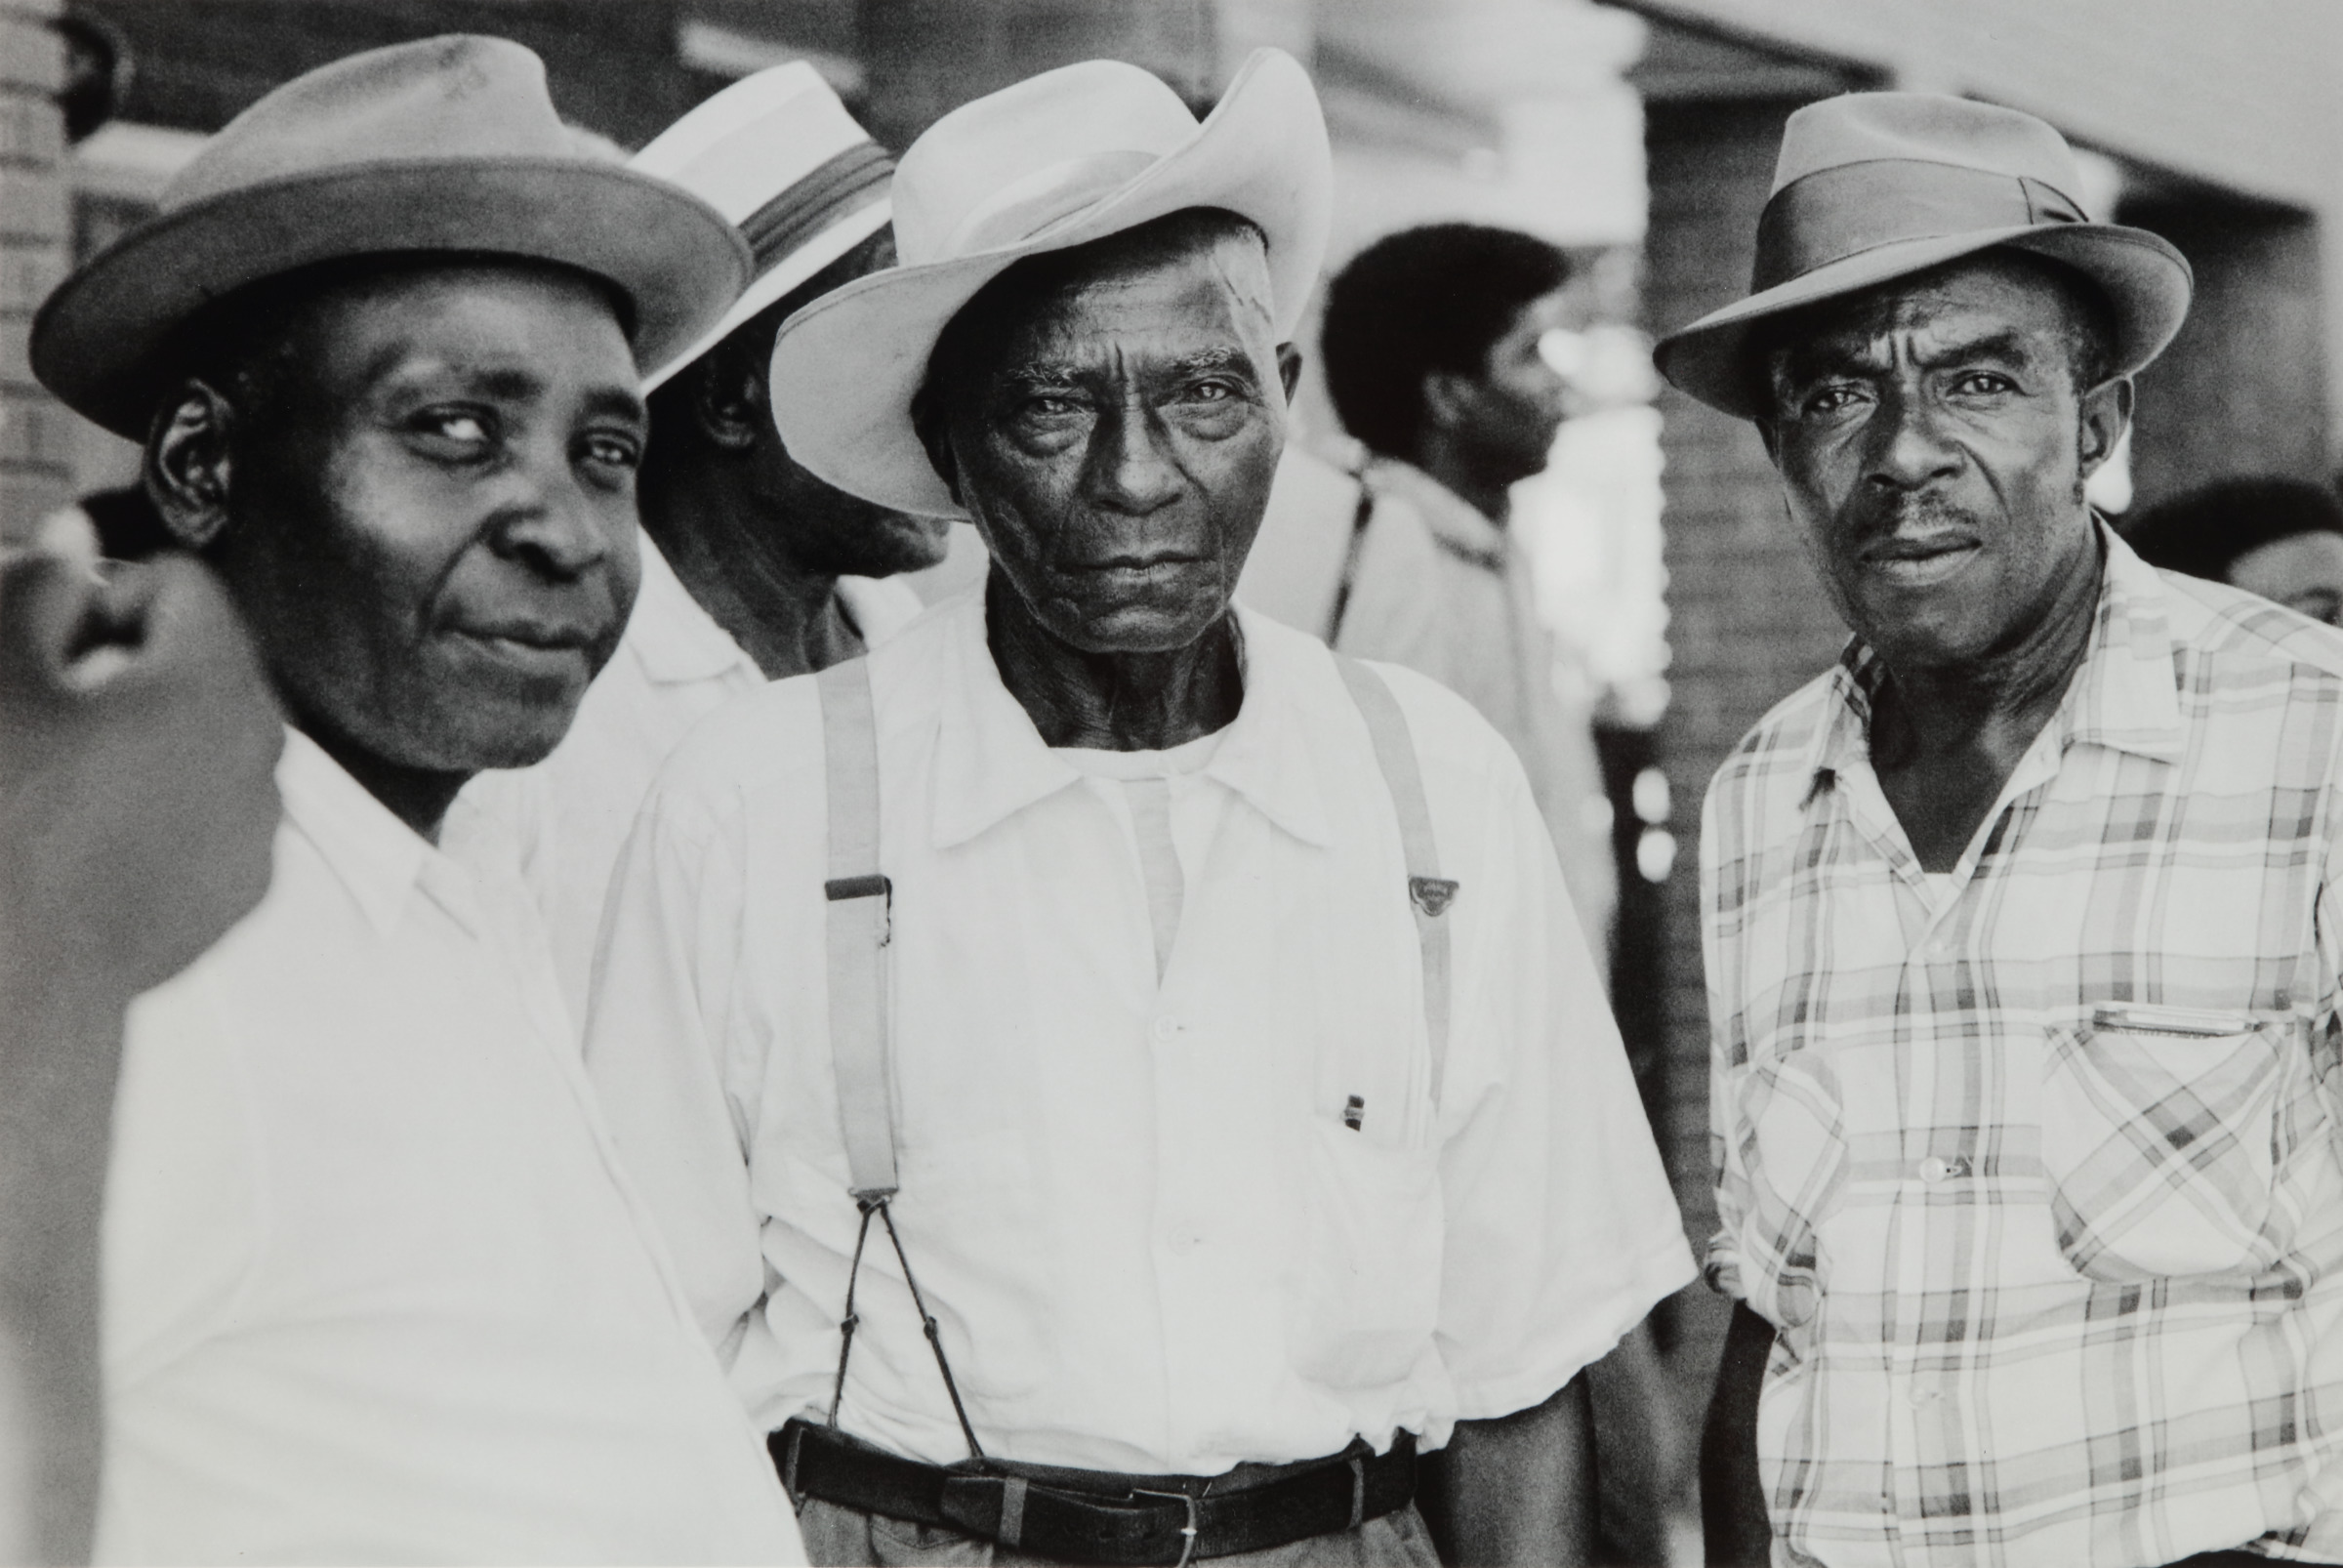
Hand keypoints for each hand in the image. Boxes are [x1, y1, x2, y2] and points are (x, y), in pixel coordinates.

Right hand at [1, 547, 282, 999]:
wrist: (12, 969)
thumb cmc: (2, 811)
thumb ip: (43, 585)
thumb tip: (77, 533)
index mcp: (216, 684)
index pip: (182, 584)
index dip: (107, 597)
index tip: (55, 648)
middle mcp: (265, 749)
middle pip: (205, 661)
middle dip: (131, 667)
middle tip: (56, 714)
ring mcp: (262, 825)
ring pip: (211, 738)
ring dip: (149, 736)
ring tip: (70, 778)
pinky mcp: (244, 888)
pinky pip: (214, 810)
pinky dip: (167, 804)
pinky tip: (96, 836)